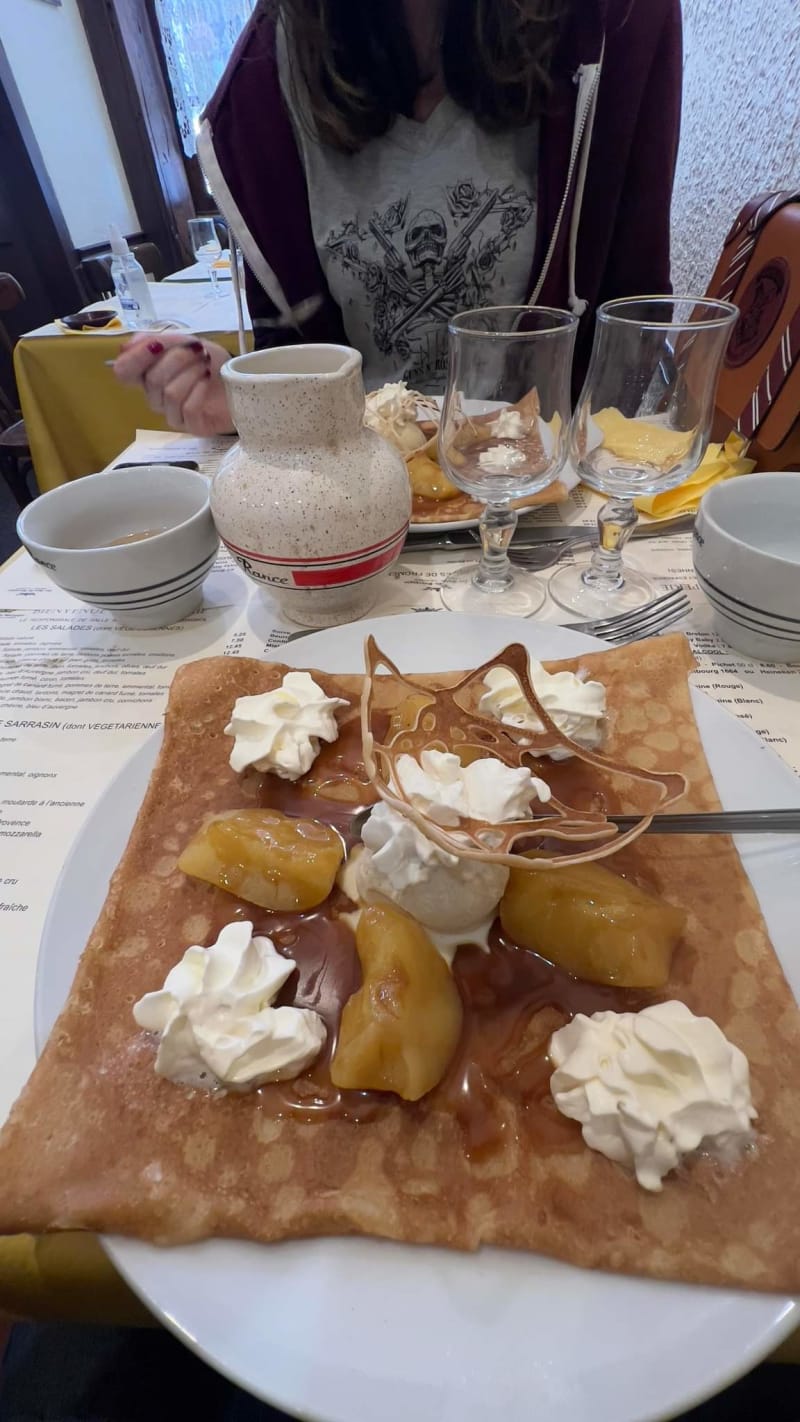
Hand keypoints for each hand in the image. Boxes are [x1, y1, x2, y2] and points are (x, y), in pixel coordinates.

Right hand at [114, 334, 233, 435]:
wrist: (243, 379)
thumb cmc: (212, 363)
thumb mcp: (185, 342)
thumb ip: (156, 341)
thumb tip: (126, 347)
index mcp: (149, 376)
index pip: (124, 372)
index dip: (135, 358)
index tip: (156, 345)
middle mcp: (157, 398)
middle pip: (152, 380)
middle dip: (177, 359)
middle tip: (197, 351)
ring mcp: (174, 415)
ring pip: (170, 394)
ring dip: (191, 373)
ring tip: (206, 366)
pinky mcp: (193, 427)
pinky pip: (187, 408)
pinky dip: (199, 390)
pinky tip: (208, 381)